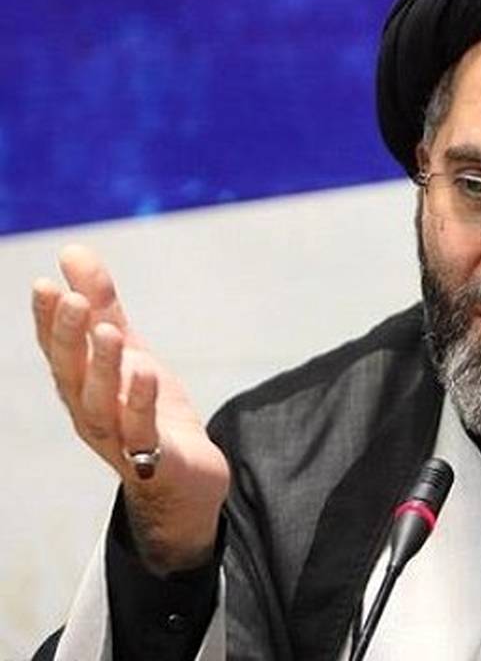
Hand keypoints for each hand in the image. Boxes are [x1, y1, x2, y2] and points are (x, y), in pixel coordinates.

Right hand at [32, 245, 229, 574]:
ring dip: (103, 367)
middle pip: (72, 374)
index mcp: (81, 385)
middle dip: (69, 337)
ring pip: (102, 403)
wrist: (186, 479)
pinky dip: (140, 403)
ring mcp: (120, 439)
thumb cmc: (149, 410)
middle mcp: (90, 412)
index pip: (58, 350)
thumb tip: (72, 250)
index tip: (46, 284)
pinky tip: (145, 373)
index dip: (49, 320)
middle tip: (72, 299)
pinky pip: (142, 432)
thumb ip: (104, 307)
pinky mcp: (154, 460)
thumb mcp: (130, 351)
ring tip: (108, 332)